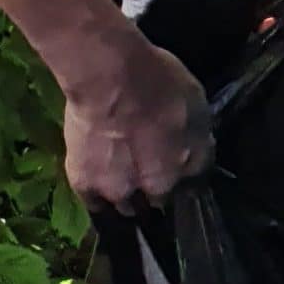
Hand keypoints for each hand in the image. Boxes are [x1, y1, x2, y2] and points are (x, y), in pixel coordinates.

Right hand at [61, 30, 213, 212]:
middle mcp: (162, 185)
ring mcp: (122, 190)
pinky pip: (94, 201)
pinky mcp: (87, 186)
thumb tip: (192, 141)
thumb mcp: (194, 98)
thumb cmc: (157, 77)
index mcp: (193, 162)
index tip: (177, 165)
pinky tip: (95, 184)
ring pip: (128, 207)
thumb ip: (195, 129)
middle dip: (157, 188)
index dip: (186, 174)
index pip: (197, 182)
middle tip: (146, 169)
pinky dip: (96, 195)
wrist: (111, 79)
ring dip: (128, 198)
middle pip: (162, 198)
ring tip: (120, 180)